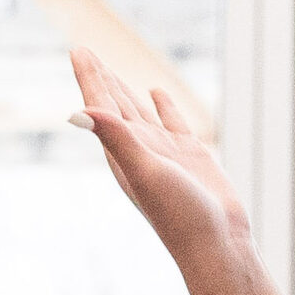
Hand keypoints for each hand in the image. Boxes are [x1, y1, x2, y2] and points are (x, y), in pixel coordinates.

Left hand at [68, 49, 249, 271]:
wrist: (217, 245)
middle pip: (114, 105)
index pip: (101, 106)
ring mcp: (165, 153)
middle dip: (100, 78)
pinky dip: (163, 105)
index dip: (89, 77)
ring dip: (124, 90)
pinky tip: (157, 92)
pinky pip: (171, 121)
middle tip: (84, 52)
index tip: (78, 49)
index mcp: (123, 153)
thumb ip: (115, 137)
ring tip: (110, 69)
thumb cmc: (179, 216)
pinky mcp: (191, 156)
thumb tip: (77, 111)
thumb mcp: (144, 171)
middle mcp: (140, 151)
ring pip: (139, 111)